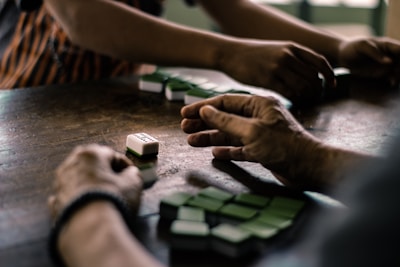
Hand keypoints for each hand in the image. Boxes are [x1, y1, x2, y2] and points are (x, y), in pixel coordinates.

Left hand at [48, 144, 142, 218]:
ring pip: (79, 179)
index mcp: (90, 154)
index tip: (131, 174)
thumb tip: (131, 174)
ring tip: (105, 197)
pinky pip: (70, 196)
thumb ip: (133, 174)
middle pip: (92, 165)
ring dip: (91, 185)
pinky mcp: (56, 202)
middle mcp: (71, 164)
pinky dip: (79, 199)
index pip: (111, 154)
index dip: (124, 165)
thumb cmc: (111, 201)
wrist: (90, 227)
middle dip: (105, 173)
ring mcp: (60, 183)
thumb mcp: (133, 183)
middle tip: (119, 184)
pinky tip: (89, 206)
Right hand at [181, 94, 325, 189]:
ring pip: (230, 134)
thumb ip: (227, 121)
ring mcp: (260, 134)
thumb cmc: (283, 145)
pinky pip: (240, 148)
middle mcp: (258, 117)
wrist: (309, 167)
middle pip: (225, 117)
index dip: (203, 107)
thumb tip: (206, 110)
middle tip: (185, 128)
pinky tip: (214, 153)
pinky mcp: (262, 150)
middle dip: (205, 123)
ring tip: (192, 141)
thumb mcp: (251, 131)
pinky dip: (227, 150)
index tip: (185, 113)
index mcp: (259, 105)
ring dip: (212, 137)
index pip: (225, 102)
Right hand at [218, 40, 334, 104]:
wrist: (230, 54)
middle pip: (313, 77)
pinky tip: (292, 102)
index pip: (320, 62)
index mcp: (292, 47)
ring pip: (303, 86)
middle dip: (317, 90)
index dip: (329, 75)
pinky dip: (294, 99)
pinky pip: (288, 93)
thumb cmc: (252, 54)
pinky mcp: (267, 80)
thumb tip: (307, 72)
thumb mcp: (276, 49)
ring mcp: (277, 68)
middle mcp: (287, 56)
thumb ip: (292, 58)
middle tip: (315, 98)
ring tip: (304, 102)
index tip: (330, 85)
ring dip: (307, 97)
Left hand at [338, 37, 399, 85]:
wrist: (343, 57)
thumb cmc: (353, 47)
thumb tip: (389, 62)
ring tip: (393, 79)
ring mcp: (387, 65)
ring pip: (399, 70)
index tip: (397, 64)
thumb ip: (374, 53)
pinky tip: (391, 83)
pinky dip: (395, 80)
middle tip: (394, 71)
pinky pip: (393, 77)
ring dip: (399, 75)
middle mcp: (390, 55)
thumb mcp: (362, 46)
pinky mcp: (382, 73)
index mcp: (388, 45)